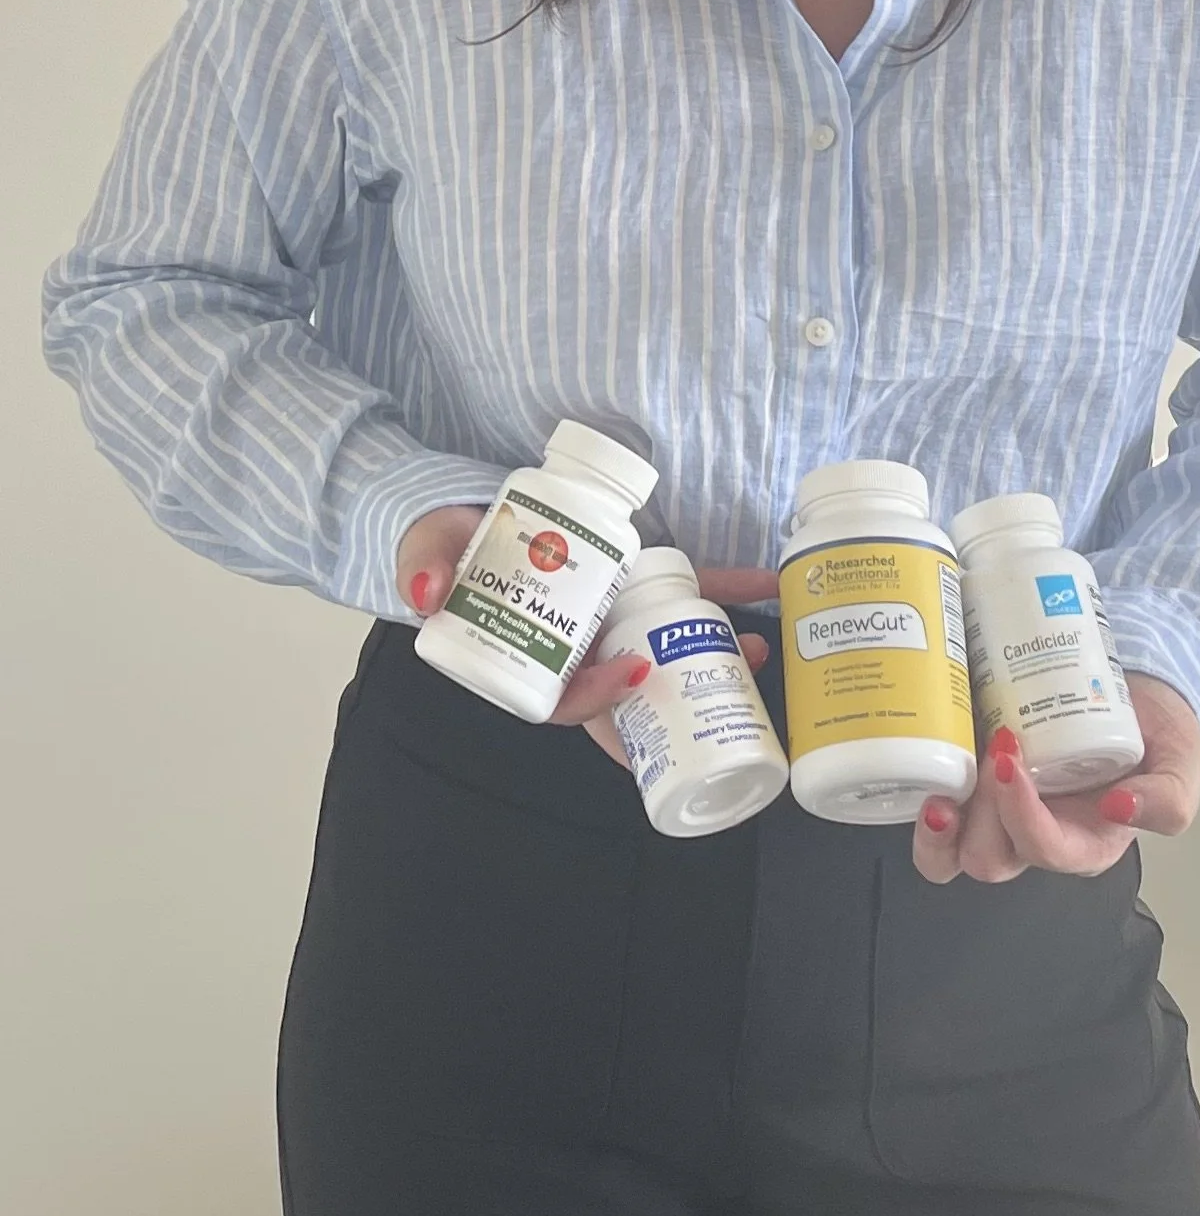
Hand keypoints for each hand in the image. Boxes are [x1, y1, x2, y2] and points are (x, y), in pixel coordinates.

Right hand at [397, 511, 766, 768]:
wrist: (463, 514)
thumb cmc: (445, 548)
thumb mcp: (425, 552)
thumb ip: (422, 566)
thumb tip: (424, 591)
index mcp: (530, 661)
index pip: (568, 701)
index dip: (602, 697)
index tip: (634, 672)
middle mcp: (575, 651)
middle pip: (631, 691)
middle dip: (684, 697)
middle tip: (734, 673)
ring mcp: (606, 622)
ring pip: (663, 651)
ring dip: (713, 654)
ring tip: (759, 648)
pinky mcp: (628, 586)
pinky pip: (677, 598)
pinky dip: (718, 596)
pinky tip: (761, 588)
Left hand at [911, 672, 1199, 884]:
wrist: (1133, 682)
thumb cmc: (1159, 732)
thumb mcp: (1183, 763)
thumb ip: (1170, 798)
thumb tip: (1117, 807)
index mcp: (1084, 842)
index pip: (1045, 849)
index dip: (1022, 816)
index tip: (1012, 760)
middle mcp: (1033, 834)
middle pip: (989, 859)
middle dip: (980, 815)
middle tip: (989, 750)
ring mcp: (995, 809)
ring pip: (950, 851)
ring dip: (936, 824)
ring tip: (938, 781)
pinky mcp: (971, 776)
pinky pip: (934, 805)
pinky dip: (920, 792)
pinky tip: (923, 757)